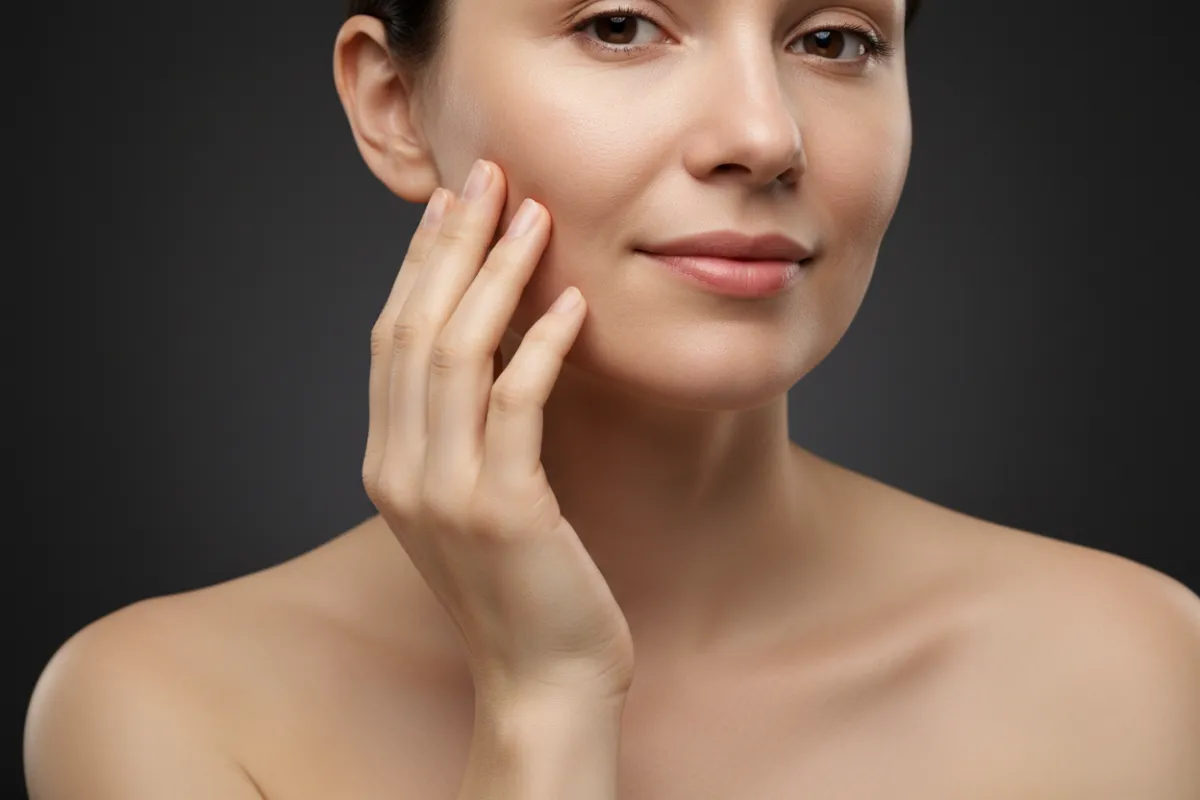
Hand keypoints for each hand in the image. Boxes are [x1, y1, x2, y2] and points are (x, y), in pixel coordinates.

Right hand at [362, 160, 633, 702]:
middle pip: (415, 329)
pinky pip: (517, 405)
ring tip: (531, 215)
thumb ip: (464, 431)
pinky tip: (571, 303)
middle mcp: (400, 470)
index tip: (453, 204)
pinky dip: (542, 346)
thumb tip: (493, 345)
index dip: (420, 265)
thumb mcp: (475, 499)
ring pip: (457, 354)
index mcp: (389, 462)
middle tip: (487, 177)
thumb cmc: (522, 587)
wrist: (542, 679)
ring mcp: (445, 492)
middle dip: (451, 246)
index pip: (392, 338)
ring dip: (496, 276)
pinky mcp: (501, 510)